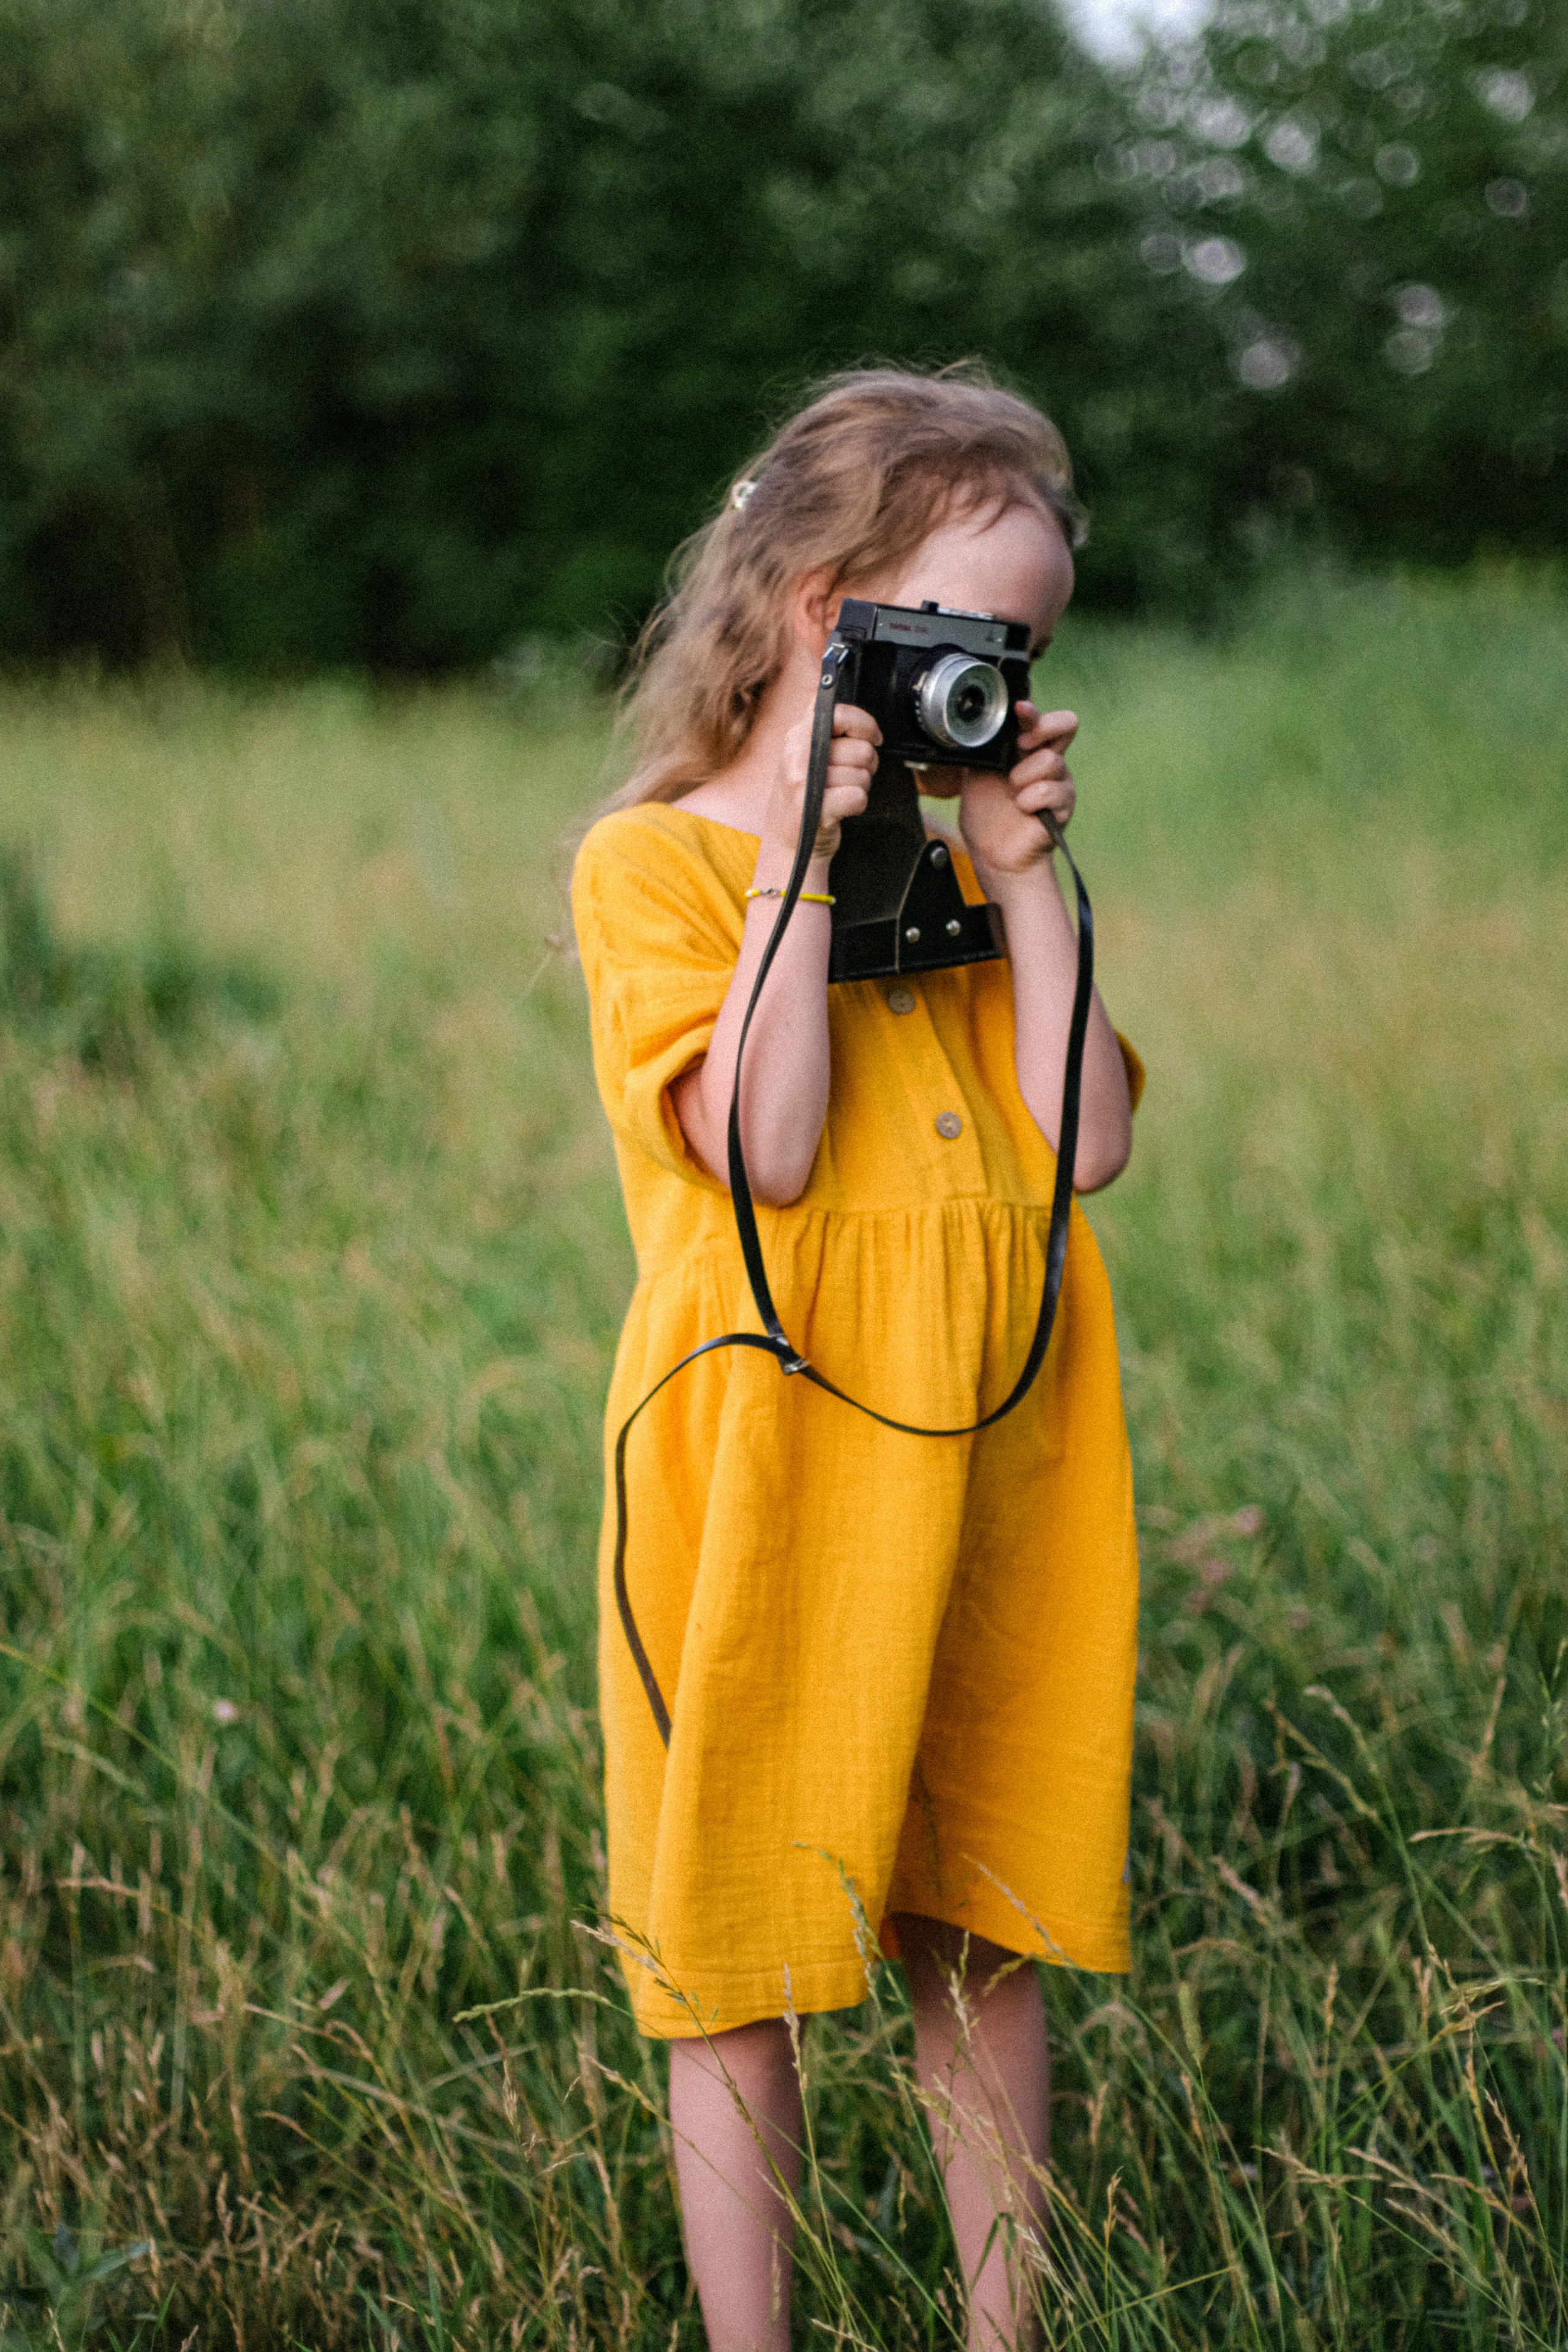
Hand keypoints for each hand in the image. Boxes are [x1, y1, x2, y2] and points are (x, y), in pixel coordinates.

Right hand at [761, 701, 879, 866]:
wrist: (788, 844)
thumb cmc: (805, 797)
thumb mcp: (805, 756)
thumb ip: (826, 733)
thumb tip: (863, 722)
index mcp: (797, 736)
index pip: (838, 712)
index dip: (864, 723)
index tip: (873, 737)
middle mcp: (797, 756)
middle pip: (861, 748)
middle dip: (868, 764)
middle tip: (853, 775)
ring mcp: (803, 783)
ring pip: (862, 774)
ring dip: (861, 787)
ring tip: (841, 794)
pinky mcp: (815, 809)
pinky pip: (858, 797)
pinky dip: (858, 805)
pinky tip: (842, 809)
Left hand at [956, 702, 1077, 885]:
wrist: (993, 851)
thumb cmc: (986, 812)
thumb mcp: (976, 773)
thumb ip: (984, 747)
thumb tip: (980, 722)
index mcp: (1026, 747)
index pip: (1039, 717)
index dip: (1032, 709)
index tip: (1019, 709)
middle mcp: (1047, 759)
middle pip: (1067, 723)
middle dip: (1042, 728)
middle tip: (1020, 746)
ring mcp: (1059, 780)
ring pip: (1051, 760)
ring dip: (1022, 776)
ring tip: (1011, 793)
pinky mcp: (1064, 804)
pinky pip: (1051, 790)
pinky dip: (1030, 799)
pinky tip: (1022, 808)